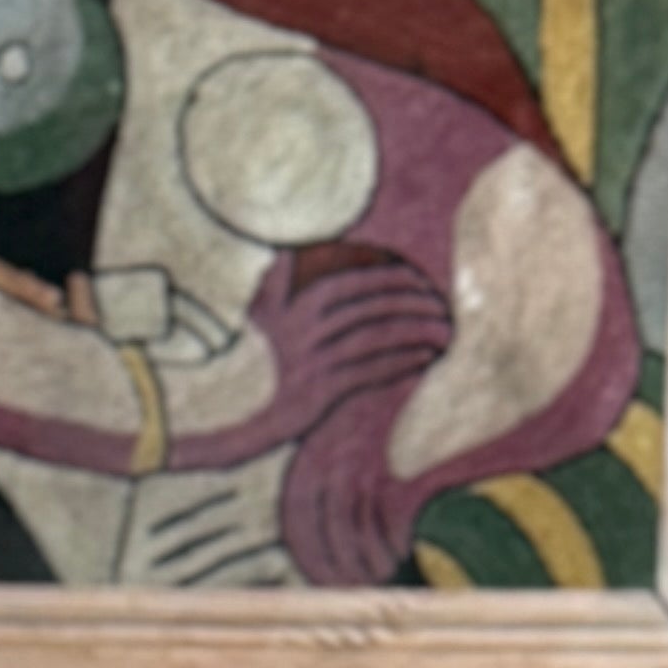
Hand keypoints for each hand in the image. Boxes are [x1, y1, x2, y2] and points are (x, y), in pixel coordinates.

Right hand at [168, 250, 452, 464]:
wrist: (224, 412)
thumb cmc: (245, 363)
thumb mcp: (257, 316)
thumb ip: (276, 283)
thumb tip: (289, 255)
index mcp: (296, 307)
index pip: (353, 282)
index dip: (390, 277)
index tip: (416, 277)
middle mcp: (307, 332)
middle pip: (372, 308)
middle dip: (411, 302)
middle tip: (439, 304)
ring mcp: (315, 363)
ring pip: (378, 338)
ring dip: (415, 330)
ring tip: (443, 328)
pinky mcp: (322, 395)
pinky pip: (372, 373)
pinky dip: (402, 362)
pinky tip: (425, 357)